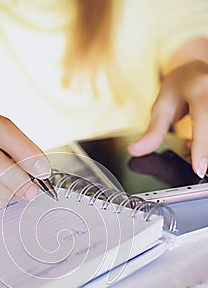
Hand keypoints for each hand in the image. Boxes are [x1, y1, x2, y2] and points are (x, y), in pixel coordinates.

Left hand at [128, 60, 207, 177]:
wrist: (197, 70)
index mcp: (199, 88)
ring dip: (206, 147)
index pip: (203, 119)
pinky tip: (201, 146)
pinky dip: (207, 144)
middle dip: (205, 151)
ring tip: (196, 150)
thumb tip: (135, 151)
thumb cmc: (179, 88)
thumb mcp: (162, 107)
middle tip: (198, 167)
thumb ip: (153, 131)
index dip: (201, 146)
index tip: (199, 170)